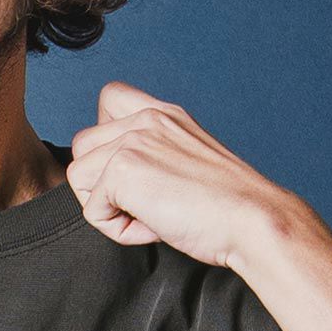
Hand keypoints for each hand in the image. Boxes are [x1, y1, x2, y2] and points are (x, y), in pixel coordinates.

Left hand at [66, 79, 303, 269]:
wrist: (252, 220)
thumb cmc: (226, 206)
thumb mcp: (186, 161)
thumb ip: (153, 153)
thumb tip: (113, 178)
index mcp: (162, 113)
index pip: (108, 99)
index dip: (107, 141)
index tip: (140, 171)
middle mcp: (145, 119)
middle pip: (82, 148)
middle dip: (102, 183)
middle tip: (148, 202)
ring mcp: (132, 142)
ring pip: (80, 179)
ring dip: (108, 207)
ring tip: (151, 214)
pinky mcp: (123, 171)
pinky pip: (92, 212)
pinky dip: (119, 231)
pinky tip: (155, 226)